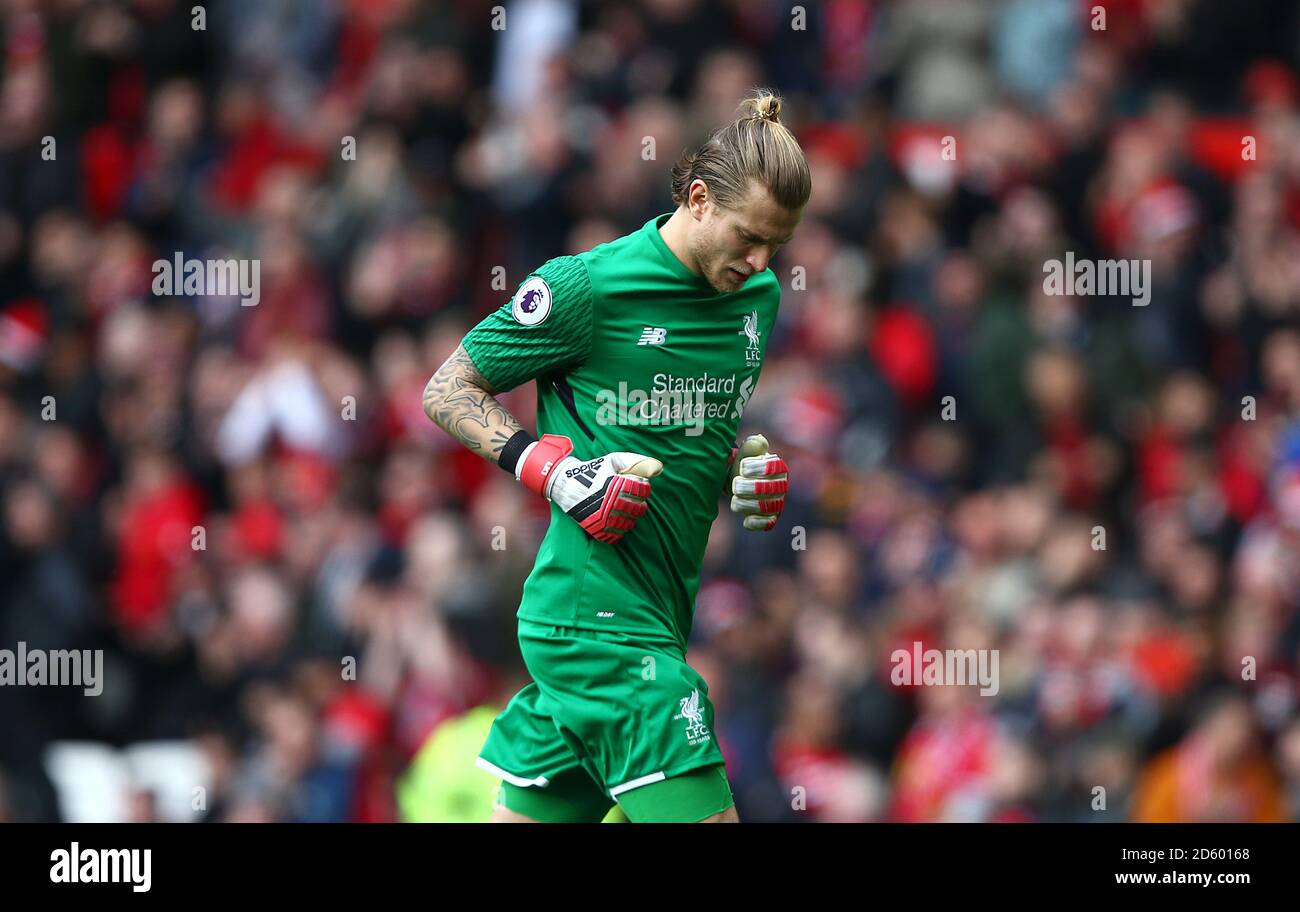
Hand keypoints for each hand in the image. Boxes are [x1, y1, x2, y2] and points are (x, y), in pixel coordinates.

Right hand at [516, 434, 662, 542]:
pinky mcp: (594, 527)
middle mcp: (610, 501)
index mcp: (616, 484)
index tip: (638, 487)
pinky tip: (617, 523)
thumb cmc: (593, 470)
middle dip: (639, 505)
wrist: (564, 483)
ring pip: (628, 524)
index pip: (642, 491)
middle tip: (633, 501)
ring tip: (625, 511)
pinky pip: (613, 536)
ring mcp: (601, 516)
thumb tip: (659, 468)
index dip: (643, 489)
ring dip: (631, 519)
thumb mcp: (613, 460)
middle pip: (638, 509)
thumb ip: (637, 462)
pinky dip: (619, 532)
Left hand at [730, 434, 787, 530]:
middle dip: (747, 487)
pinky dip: (756, 523)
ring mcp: (777, 503)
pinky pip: (768, 524)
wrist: (737, 485)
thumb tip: (760, 441)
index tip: (742, 468)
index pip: (772, 467)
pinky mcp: (770, 518)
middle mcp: (781, 485)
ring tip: (735, 499)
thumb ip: (752, 445)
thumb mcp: (745, 453)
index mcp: (778, 467)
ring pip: (766, 507)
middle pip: (767, 488)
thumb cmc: (743, 467)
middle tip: (735, 484)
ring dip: (746, 504)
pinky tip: (746, 520)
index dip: (756, 468)